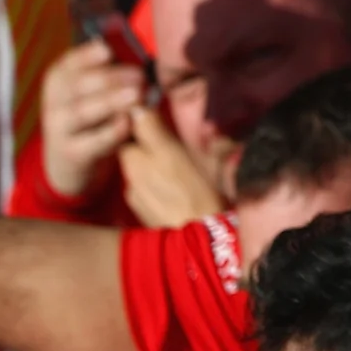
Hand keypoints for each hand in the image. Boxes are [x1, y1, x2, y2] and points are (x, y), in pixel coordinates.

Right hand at [36, 42, 144, 200]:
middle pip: (79, 85)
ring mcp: (59, 128)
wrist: (70, 157)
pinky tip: (127, 123)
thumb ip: (110, 67)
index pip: (68, 63)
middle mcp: (54, 102)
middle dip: (110, 78)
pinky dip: (111, 132)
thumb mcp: (96, 87)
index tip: (109, 50)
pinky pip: (91, 142)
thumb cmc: (94, 111)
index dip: (88, 55)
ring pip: (83, 111)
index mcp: (59, 79)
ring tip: (137, 94)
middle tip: (140, 75)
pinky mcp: (71, 153)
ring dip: (111, 101)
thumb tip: (130, 39)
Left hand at [118, 104, 223, 227]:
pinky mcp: (131, 203)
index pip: (141, 117)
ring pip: (130, 162)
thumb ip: (213, 141)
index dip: (146, 110)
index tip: (154, 107)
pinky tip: (161, 187)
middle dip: (141, 138)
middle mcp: (141, 166)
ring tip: (163, 165)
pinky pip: (133, 183)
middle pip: (129, 141)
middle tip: (162, 140)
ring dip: (142, 159)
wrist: (196, 244)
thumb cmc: (216, 199)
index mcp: (165, 151)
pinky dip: (143, 180)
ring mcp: (132, 187)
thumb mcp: (221, 164)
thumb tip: (211, 126)